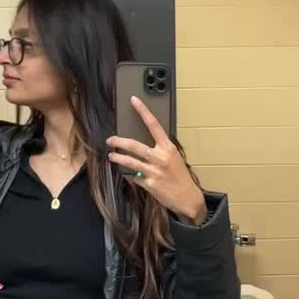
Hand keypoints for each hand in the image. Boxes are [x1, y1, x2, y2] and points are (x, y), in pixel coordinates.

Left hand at [107, 96, 206, 223]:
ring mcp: (153, 171)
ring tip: (112, 156)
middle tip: (111, 140)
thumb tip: (146, 145)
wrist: (187, 198)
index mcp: (168, 148)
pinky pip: (134, 176)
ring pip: (130, 161)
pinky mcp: (149, 184)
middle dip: (119, 142)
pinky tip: (128, 173)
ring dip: (118, 158)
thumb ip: (161, 151)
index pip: (154, 125)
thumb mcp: (174, 158)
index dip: (143, 111)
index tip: (134, 101)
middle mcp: (160, 158)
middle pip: (134, 145)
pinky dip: (130, 174)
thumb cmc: (181, 177)